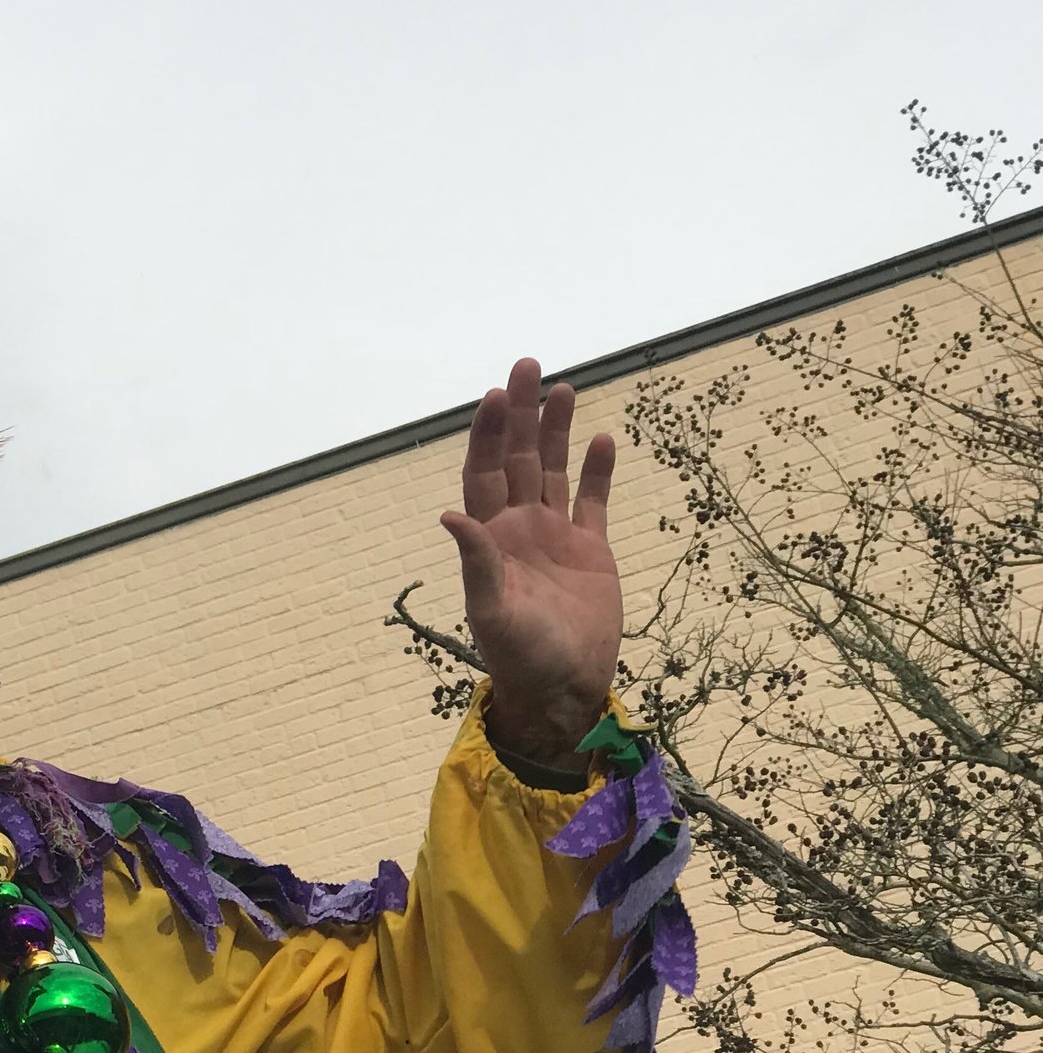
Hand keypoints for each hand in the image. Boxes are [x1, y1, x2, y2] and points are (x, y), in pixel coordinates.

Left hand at [441, 359, 622, 766]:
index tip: (496, 395)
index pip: (482, 473)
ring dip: (556, 431)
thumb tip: (450, 516)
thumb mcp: (492, 611)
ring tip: (563, 387)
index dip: (486, 434)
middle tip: (528, 365)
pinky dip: (597, 472)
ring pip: (553, 470)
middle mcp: (519, 528)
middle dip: (521, 415)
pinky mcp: (591, 550)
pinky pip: (592, 501)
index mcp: (490, 538)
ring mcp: (555, 536)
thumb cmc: (520, 655)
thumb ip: (476, 562)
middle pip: (517, 458)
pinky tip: (602, 439)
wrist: (565, 687)